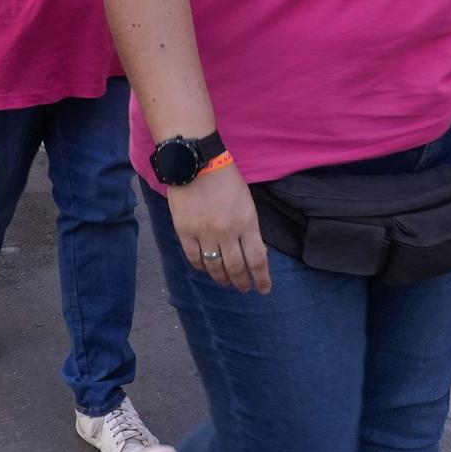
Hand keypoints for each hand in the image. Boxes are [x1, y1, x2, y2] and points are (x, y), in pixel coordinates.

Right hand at [165, 163, 270, 293]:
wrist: (196, 162)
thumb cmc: (225, 179)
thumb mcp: (247, 202)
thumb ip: (250, 228)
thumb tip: (253, 252)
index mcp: (247, 223)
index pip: (257, 260)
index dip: (262, 279)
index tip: (264, 289)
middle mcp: (227, 232)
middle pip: (236, 268)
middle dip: (242, 283)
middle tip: (244, 289)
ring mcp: (205, 233)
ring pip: (215, 267)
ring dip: (222, 279)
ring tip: (226, 282)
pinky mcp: (185, 231)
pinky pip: (194, 258)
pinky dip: (202, 267)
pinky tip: (207, 269)